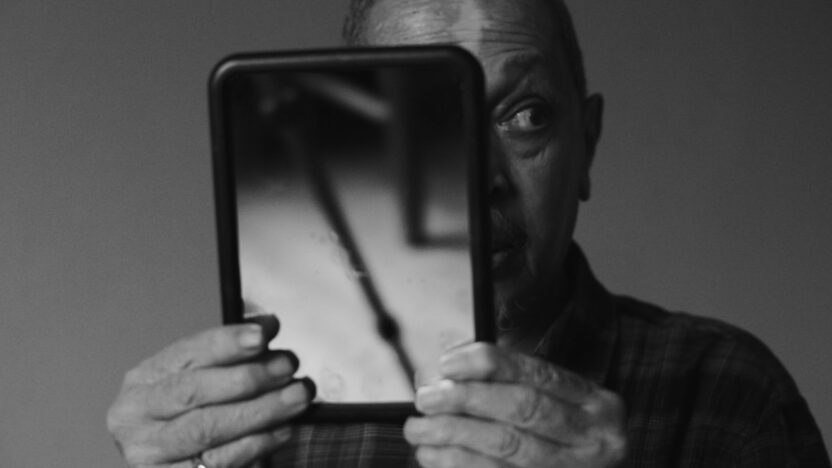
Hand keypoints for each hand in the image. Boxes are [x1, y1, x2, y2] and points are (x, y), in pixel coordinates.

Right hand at [106, 317, 313, 466]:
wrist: (176, 465)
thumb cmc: (194, 414)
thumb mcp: (207, 377)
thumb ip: (237, 352)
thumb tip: (268, 325)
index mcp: (144, 380)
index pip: (185, 354)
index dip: (225, 343)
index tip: (262, 335)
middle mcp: (137, 417)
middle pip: (193, 392)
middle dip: (248, 377)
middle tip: (287, 366)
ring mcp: (151, 455)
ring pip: (208, 429)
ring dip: (261, 411)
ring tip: (297, 396)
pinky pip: (219, 463)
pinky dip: (256, 444)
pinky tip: (283, 429)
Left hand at [404, 343, 625, 466]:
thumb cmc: (564, 433)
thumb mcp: (553, 401)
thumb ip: (506, 378)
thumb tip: (449, 366)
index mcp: (594, 402)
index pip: (535, 372)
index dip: (488, 364)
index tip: (447, 363)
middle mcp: (591, 437)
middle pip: (522, 409)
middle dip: (466, 399)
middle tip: (426, 398)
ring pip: (506, 447)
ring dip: (453, 436)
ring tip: (418, 429)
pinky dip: (459, 464)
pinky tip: (433, 455)